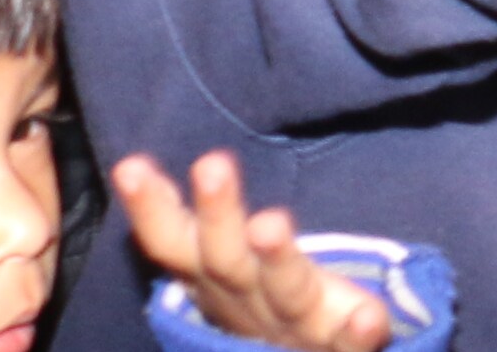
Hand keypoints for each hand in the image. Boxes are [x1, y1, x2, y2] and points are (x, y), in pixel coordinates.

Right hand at [107, 154, 393, 351]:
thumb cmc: (261, 300)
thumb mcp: (217, 261)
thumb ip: (174, 223)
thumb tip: (125, 167)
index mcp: (216, 277)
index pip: (174, 241)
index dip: (151, 207)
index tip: (129, 166)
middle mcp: (248, 301)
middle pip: (226, 258)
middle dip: (218, 213)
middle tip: (212, 163)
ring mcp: (294, 324)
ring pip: (286, 290)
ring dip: (278, 258)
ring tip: (271, 222)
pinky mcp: (338, 343)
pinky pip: (349, 342)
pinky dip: (358, 331)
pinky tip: (371, 317)